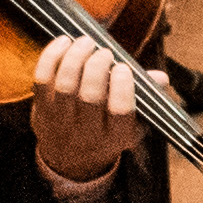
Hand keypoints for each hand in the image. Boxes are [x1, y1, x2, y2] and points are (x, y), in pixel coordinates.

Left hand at [25, 30, 141, 197]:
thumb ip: (146, 98)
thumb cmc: (109, 131)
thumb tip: (161, 78)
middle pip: (90, 96)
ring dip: (76, 57)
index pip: (120, 112)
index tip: (123, 67)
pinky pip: (42, 80)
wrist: (72, 160)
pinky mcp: (41, 111)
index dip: (121, 86)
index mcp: (118, 137)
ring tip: (86, 42)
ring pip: (65, 86)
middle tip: (104, 52)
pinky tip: (64, 42)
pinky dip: (51, 57)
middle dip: (97, 66)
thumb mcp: (134, 123)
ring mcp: (61, 123)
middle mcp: (88, 133)